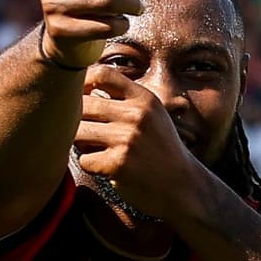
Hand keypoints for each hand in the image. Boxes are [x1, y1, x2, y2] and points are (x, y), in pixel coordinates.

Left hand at [71, 66, 217, 221]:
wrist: (184, 187)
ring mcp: (127, 140)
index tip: (78, 97)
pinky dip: (90, 165)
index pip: (103, 74)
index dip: (82, 82)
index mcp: (144, 99)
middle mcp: (137, 115)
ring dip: (80, 143)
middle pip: (83, 104)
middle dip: (76, 120)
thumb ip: (123, 100)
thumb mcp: (152, 116)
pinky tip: (107, 168)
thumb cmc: (160, 150)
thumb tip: (82, 86)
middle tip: (86, 133)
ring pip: (77, 132)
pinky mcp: (118, 164)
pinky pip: (83, 159)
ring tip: (95, 149)